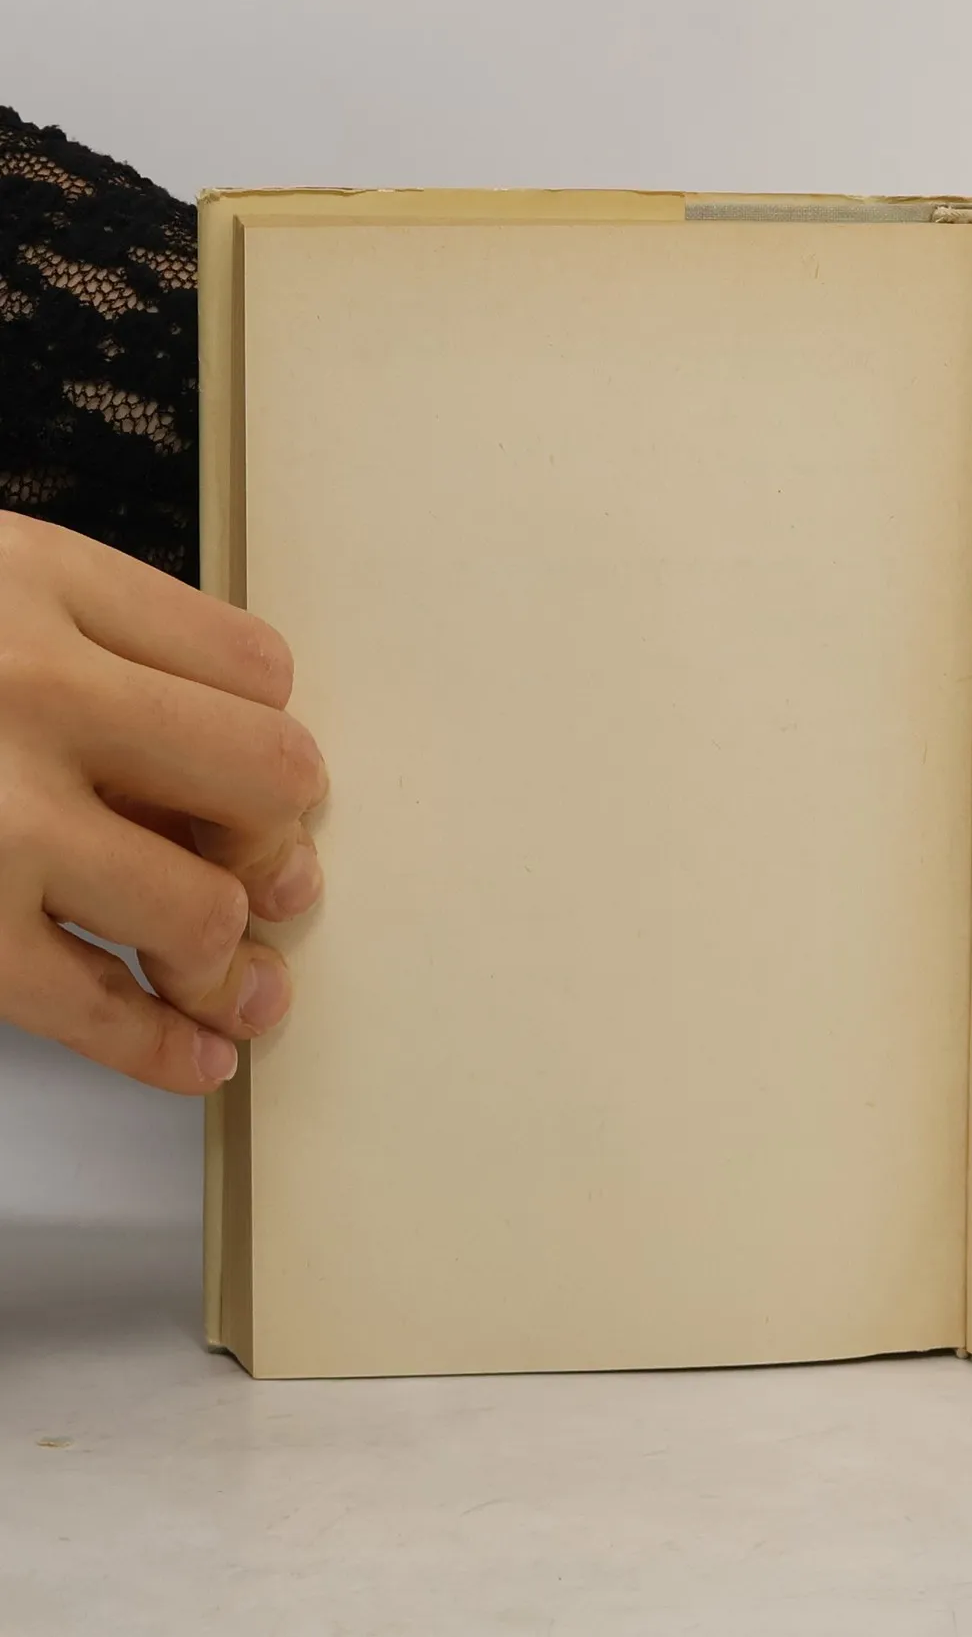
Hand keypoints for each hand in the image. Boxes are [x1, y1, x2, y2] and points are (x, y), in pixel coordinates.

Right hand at [0, 512, 324, 1091]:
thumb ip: (80, 636)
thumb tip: (218, 758)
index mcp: (40, 582)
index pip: (253, 666)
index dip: (270, 731)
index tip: (256, 776)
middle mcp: (29, 688)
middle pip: (266, 773)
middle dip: (277, 836)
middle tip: (269, 871)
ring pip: (201, 904)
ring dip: (228, 958)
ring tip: (228, 978)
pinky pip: (93, 1007)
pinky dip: (161, 1047)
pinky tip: (196, 1055)